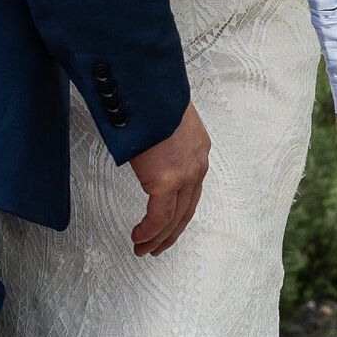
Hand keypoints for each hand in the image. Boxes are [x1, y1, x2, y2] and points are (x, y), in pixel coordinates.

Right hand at [127, 103, 209, 254]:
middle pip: (186, 211)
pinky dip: (149, 231)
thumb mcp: (164, 119)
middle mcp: (196, 165)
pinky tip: (138, 237)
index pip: (192, 191)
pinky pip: (159, 217)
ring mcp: (184, 174)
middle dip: (170, 233)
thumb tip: (147, 146)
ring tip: (142, 249)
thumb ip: (161, 139)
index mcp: (198, 149)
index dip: (178, 212)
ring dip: (157, 238)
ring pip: (174, 219)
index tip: (166, 223)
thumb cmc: (150, 95)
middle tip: (155, 246)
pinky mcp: (165, 180)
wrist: (148, 87)